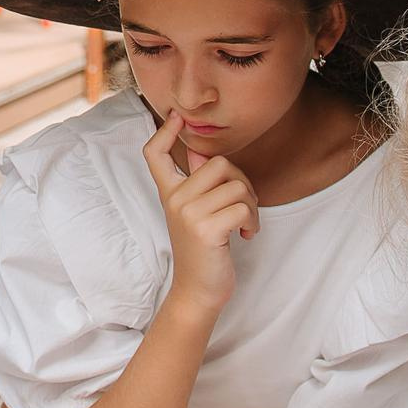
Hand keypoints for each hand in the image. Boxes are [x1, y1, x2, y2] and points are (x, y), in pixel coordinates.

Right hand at [142, 110, 256, 316]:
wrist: (198, 290)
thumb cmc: (202, 250)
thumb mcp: (194, 214)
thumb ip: (196, 184)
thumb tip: (199, 155)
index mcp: (169, 193)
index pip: (155, 154)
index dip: (165, 132)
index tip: (177, 117)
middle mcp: (174, 199)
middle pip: (218, 163)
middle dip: (241, 182)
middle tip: (242, 205)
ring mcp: (188, 213)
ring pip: (236, 185)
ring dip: (251, 204)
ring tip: (244, 224)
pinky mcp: (206, 228)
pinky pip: (243, 207)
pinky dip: (253, 221)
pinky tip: (245, 235)